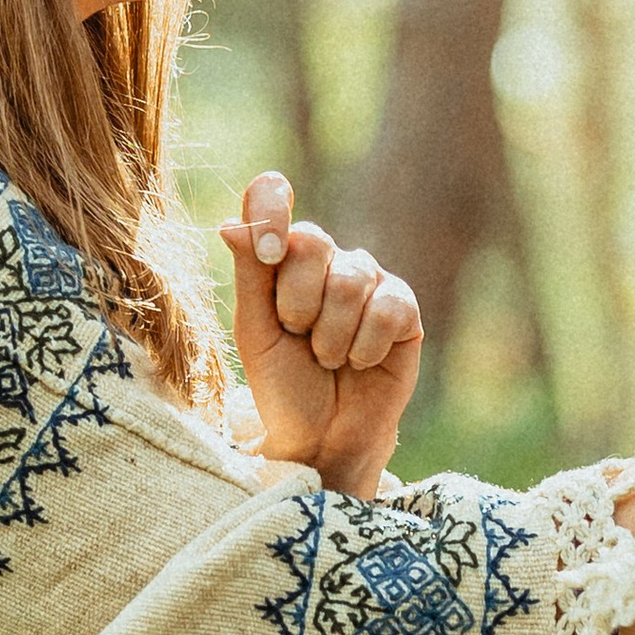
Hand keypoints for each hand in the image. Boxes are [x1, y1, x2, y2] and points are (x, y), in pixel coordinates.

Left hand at [218, 173, 422, 498]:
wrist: (323, 436)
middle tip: (298, 336)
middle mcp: (329, 259)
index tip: (265, 255)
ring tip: (328, 360)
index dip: (270, 213)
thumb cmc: (283, 383)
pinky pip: (387, 309)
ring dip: (330, 336)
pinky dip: (364, 348)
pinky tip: (361, 364)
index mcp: (284, 255)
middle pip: (311, 242)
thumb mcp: (255, 331)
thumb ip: (250, 275)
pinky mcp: (404, 310)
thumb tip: (229, 224)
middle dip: (296, 302)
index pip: (272, 198)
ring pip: (350, 282)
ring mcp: (370, 281)